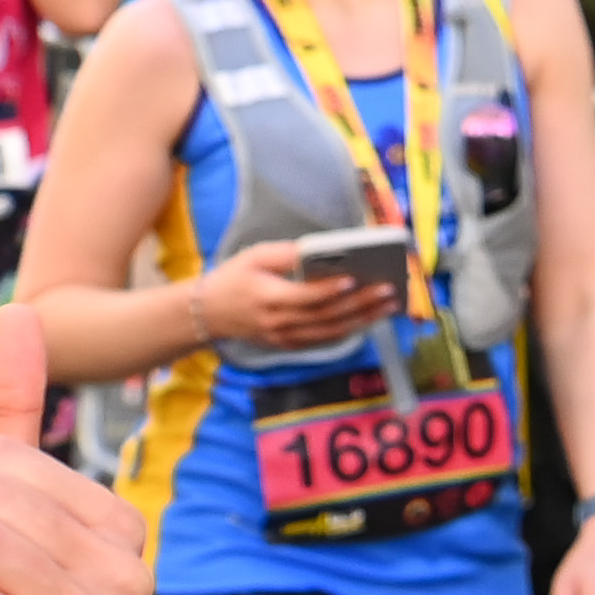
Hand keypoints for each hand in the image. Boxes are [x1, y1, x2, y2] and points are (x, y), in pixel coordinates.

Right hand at [193, 238, 391, 355]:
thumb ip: (286, 254)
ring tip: (388, 305)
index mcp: (267, 297)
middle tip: (387, 290)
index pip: (304, 297)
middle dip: (360, 304)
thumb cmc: (232, 279)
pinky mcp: (287, 344)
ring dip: (362, 320)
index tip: (354, 279)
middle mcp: (277, 322)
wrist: (206, 314)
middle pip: (325, 316)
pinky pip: (323, 340)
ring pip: (330, 332)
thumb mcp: (254, 256)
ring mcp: (283, 337)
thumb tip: (323, 250)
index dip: (329, 289)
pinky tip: (368, 318)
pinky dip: (348, 330)